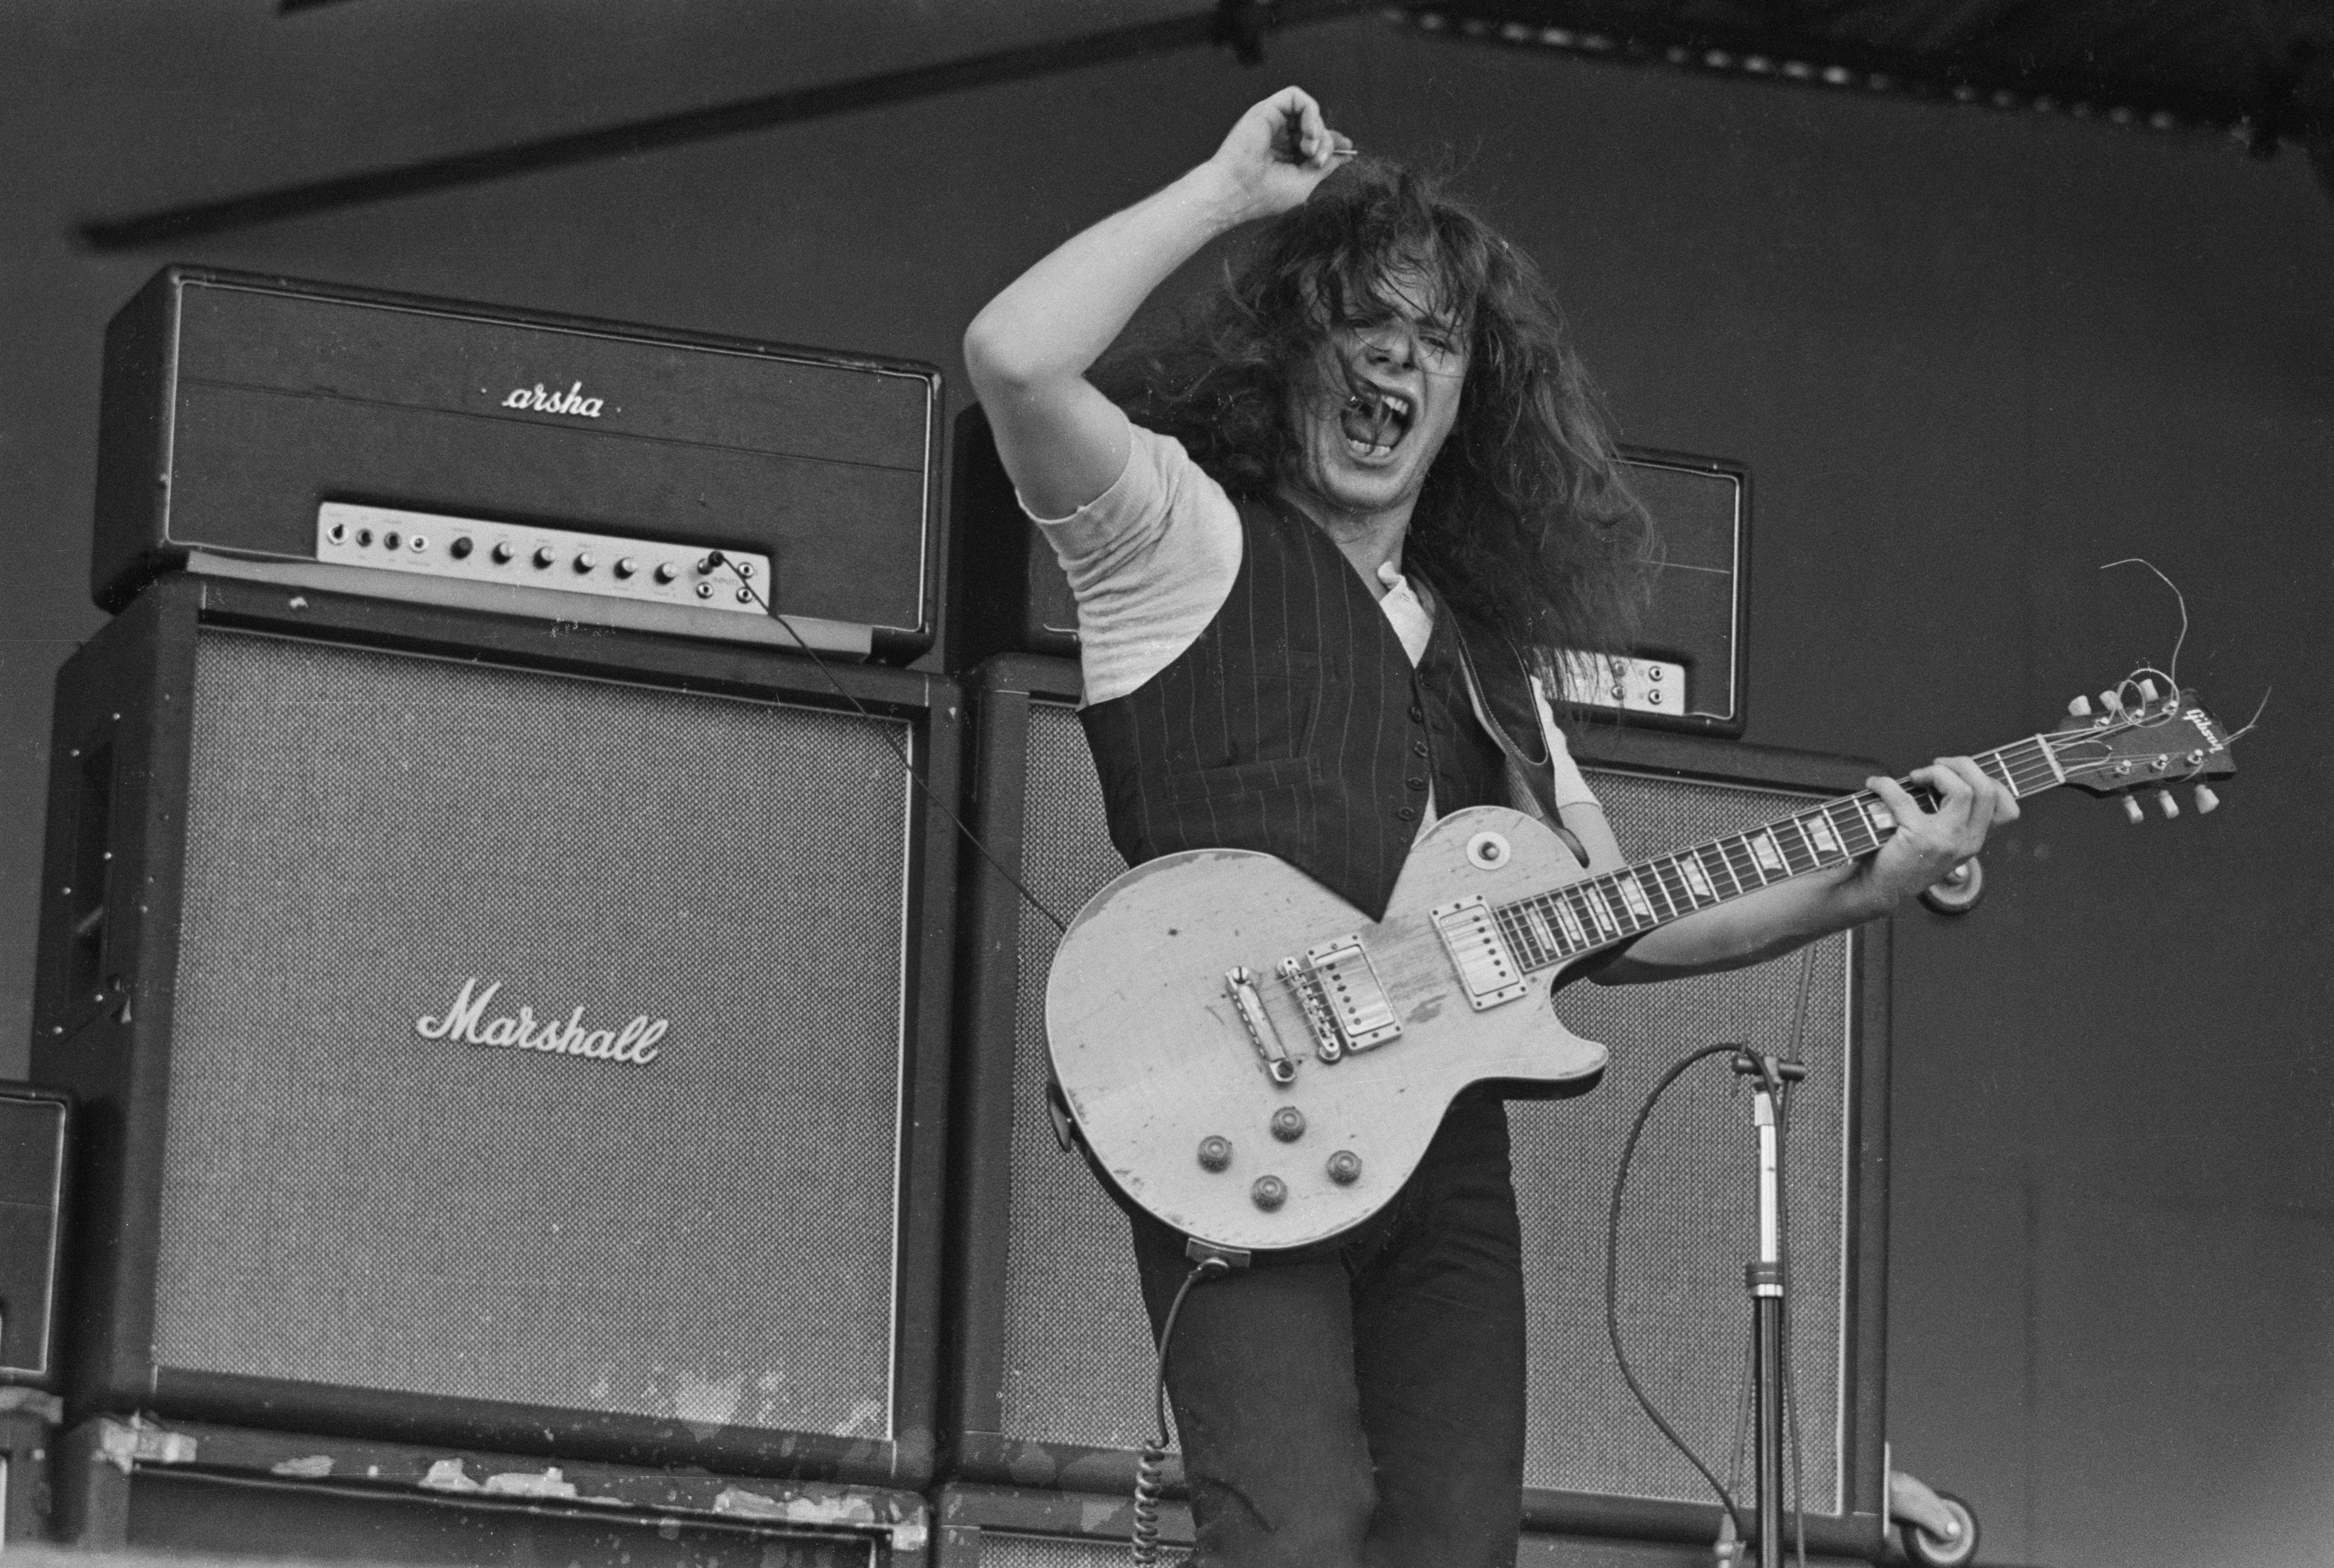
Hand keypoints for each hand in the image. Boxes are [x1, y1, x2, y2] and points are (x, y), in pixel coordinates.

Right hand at [1202, 86, 1355, 222]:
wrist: (1236, 190)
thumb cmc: (1265, 193)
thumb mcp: (1305, 182)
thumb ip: (1325, 165)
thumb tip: (1346, 153)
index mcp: (1286, 155)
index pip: (1315, 138)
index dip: (1332, 141)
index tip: (1346, 147)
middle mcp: (1279, 136)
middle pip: (1317, 125)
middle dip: (1326, 141)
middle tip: (1317, 159)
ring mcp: (1273, 122)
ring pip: (1309, 110)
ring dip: (1318, 129)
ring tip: (1310, 148)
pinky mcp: (1267, 109)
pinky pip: (1297, 96)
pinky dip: (1310, 112)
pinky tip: (1308, 132)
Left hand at [1861, 757, 2019, 906]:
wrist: (1881, 890)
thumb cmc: (1906, 861)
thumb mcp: (1942, 844)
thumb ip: (1953, 819)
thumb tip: (1946, 775)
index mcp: (1974, 841)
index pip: (2006, 809)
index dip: (1989, 781)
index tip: (1964, 774)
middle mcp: (1967, 842)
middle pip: (1985, 790)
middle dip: (1963, 765)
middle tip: (1938, 765)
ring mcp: (1946, 840)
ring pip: (1961, 790)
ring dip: (1936, 773)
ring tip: (1916, 776)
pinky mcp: (1919, 837)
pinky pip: (1904, 798)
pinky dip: (1885, 785)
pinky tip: (1876, 784)